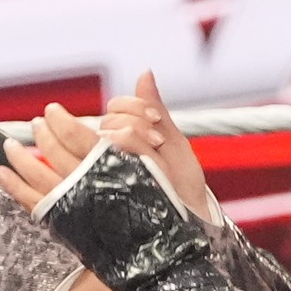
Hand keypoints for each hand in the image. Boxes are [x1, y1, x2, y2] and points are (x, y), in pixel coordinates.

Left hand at [0, 104, 209, 290]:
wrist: (170, 255)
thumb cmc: (177, 202)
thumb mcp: (175, 154)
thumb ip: (154, 111)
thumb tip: (144, 72)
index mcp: (115, 164)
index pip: (79, 135)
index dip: (62, 122)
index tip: (52, 111)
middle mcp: (91, 185)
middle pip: (55, 153)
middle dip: (42, 135)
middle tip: (36, 124)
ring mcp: (76, 208)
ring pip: (38, 176)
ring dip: (20, 159)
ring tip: (8, 147)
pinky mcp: (68, 227)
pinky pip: (33, 203)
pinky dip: (14, 187)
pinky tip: (1, 175)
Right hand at [101, 73, 220, 226]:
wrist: (187, 218)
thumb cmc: (180, 185)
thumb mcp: (173, 144)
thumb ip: (155, 109)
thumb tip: (144, 71)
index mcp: (127, 138)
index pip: (116, 108)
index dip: (133, 106)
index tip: (156, 119)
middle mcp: (111, 151)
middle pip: (109, 117)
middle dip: (134, 117)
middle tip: (158, 134)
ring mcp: (105, 168)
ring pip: (106, 132)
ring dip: (133, 133)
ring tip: (156, 146)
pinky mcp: (102, 186)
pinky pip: (102, 156)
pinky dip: (125, 145)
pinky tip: (142, 155)